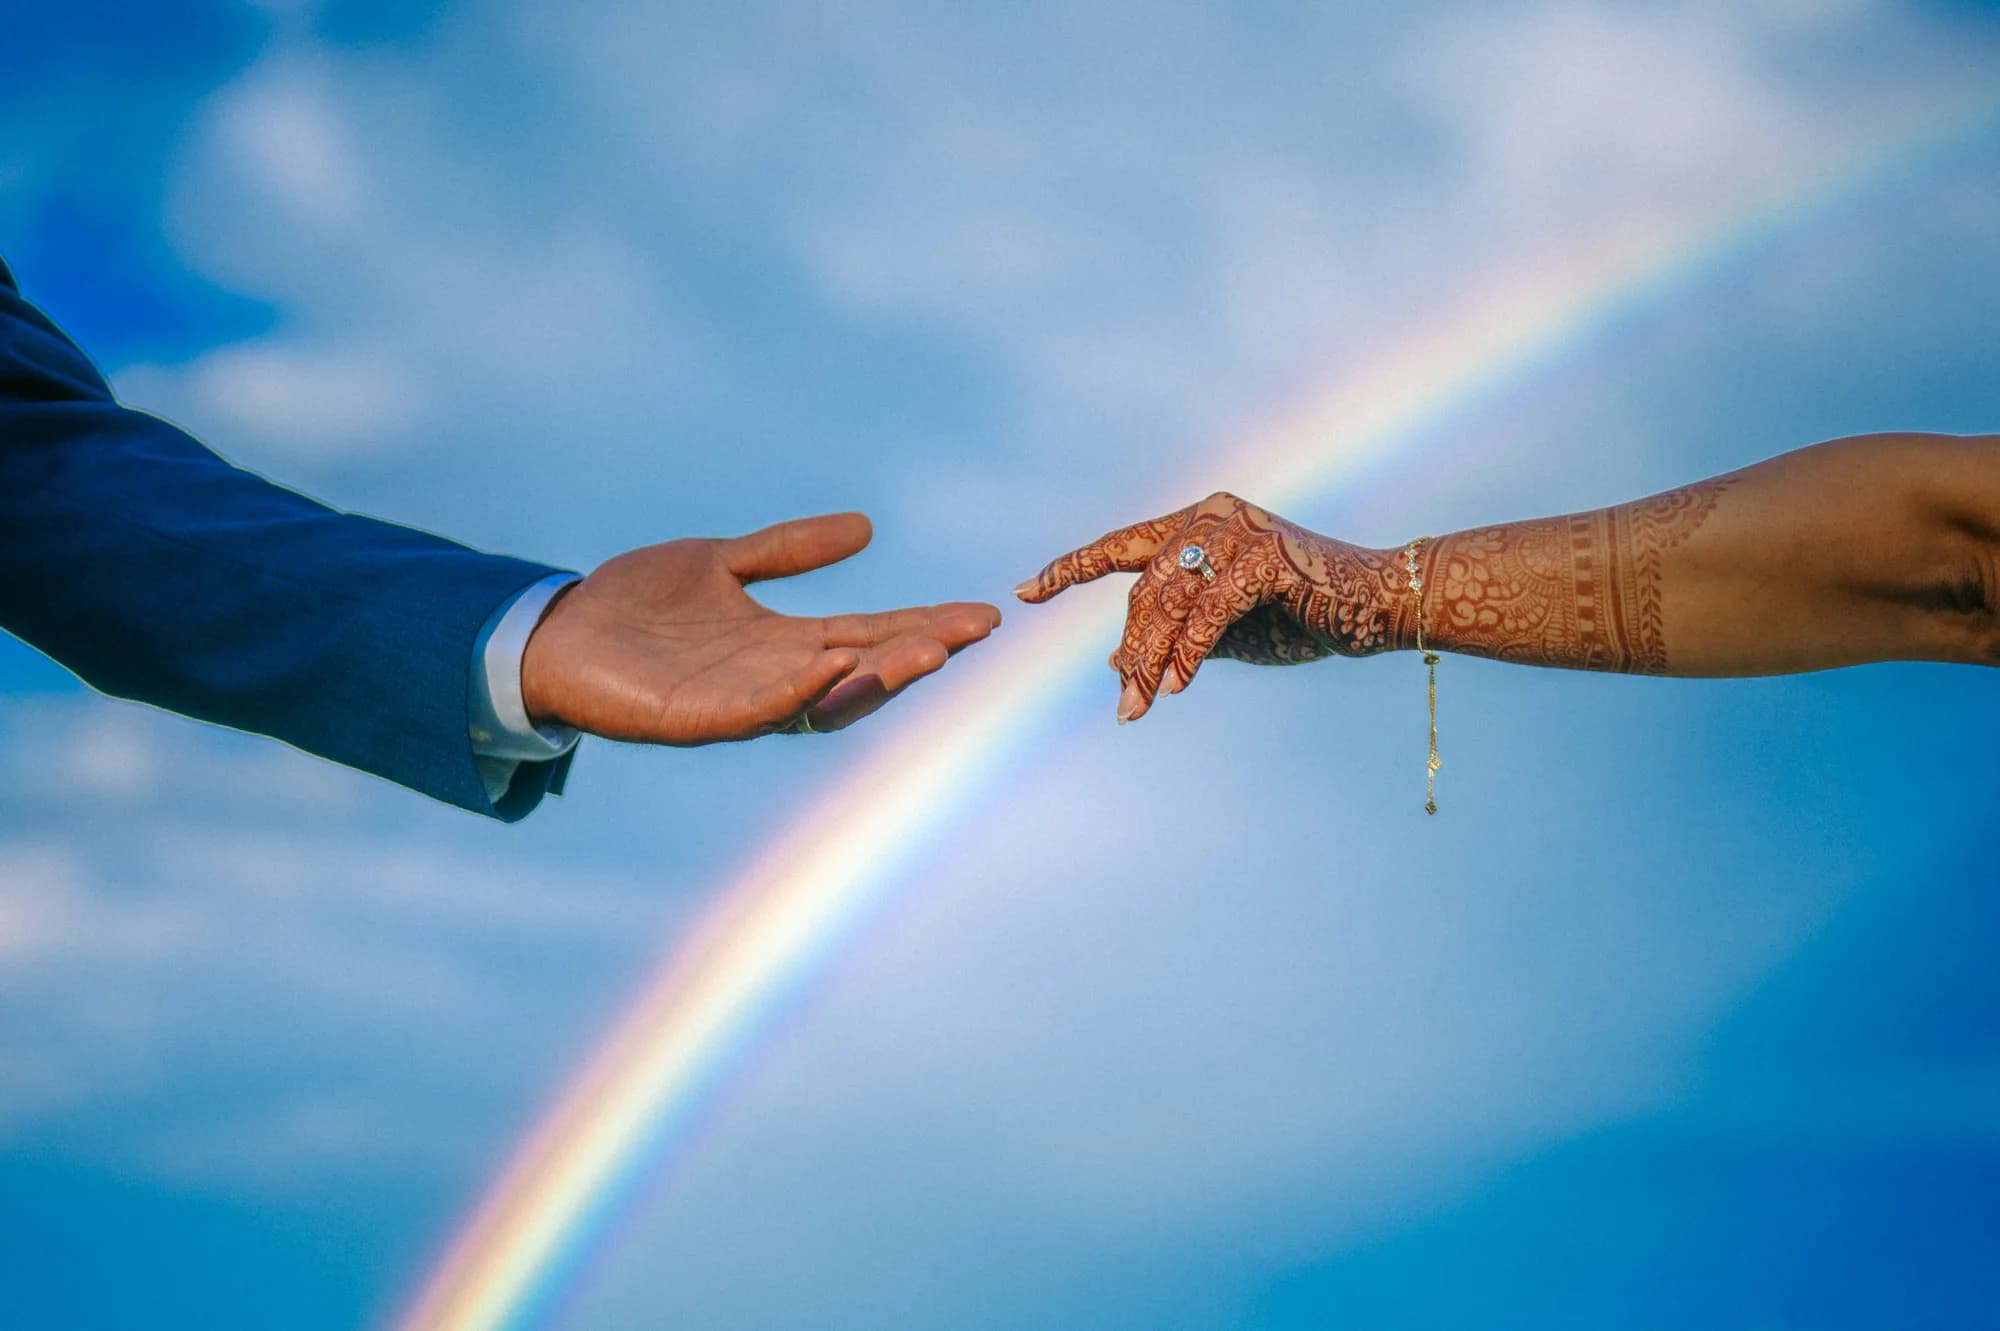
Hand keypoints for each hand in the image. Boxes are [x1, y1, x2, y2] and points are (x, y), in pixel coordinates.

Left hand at [521, 512, 999, 742]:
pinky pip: (756, 712)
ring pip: (822, 697)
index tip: (979, 614)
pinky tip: (827, 666)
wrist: (555, 634)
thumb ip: (788, 550)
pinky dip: (794, 692)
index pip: (870, 635)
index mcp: (783, 644)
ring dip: (874, 676)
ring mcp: (738, 703)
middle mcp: (772, 679)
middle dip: (917, 653)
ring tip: (924, 652)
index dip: (923, 626)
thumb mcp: (722, 562)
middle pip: (862, 670)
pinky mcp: (695, 719)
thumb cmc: (634, 605)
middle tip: (969, 632)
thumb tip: (866, 529)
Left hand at [1015, 492, 1404, 721]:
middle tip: (1125, 707)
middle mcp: (1209, 517)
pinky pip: (1207, 613)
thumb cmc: (1303, 617)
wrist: (1380, 605)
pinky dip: (1189, 652)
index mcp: (1196, 526)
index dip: (1070, 570)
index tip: (1025, 594)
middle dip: (1131, 652)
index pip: (1120, 547)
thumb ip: (1174, 640)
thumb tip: (1117, 666)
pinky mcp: (1262, 558)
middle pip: (1143, 589)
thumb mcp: (1226, 636)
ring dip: (1152, 661)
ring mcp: (1236, 531)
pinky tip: (1179, 687)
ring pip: (1167, 601)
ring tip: (1142, 707)